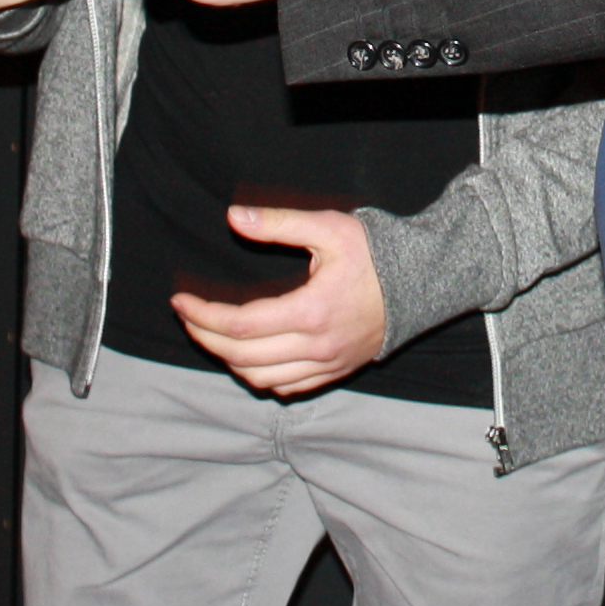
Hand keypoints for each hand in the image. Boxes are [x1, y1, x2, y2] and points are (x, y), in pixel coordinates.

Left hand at [176, 204, 387, 396]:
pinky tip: (248, 356)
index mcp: (311, 311)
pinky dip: (259, 376)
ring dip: (229, 360)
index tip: (180, 301)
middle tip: (188, 316)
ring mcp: (327, 364)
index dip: (202, 315)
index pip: (240, 325)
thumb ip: (278, 223)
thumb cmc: (376, 252)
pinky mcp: (336, 371)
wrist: (424, 281)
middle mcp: (317, 346)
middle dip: (205, 336)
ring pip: (260, 379)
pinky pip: (287, 388)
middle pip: (242, 356)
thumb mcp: (328, 228)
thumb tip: (233, 217)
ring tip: (214, 334)